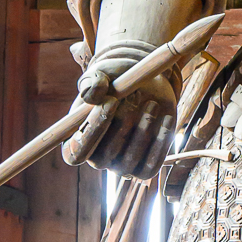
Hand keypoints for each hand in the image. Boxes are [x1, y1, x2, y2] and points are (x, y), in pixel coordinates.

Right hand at [64, 46, 178, 177]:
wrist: (145, 86)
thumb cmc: (116, 80)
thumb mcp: (103, 74)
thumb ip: (93, 83)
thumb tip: (92, 96)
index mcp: (76, 141)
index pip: (75, 152)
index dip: (91, 131)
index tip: (110, 101)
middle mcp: (97, 159)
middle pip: (102, 160)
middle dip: (121, 127)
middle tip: (135, 98)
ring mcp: (121, 166)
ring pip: (129, 161)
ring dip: (142, 131)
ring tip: (152, 103)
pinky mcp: (144, 168)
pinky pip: (151, 164)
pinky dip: (160, 141)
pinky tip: (166, 118)